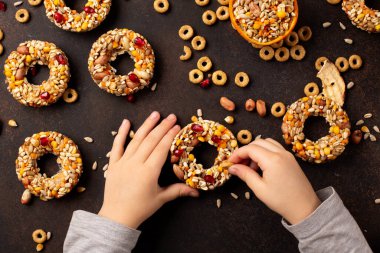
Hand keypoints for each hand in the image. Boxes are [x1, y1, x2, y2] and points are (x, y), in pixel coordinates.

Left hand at [98, 112, 198, 228]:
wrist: (116, 216)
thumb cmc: (140, 208)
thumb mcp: (161, 199)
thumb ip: (178, 191)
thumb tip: (197, 192)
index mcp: (149, 172)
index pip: (161, 148)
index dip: (170, 136)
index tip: (177, 126)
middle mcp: (136, 164)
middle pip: (150, 140)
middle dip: (162, 127)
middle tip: (171, 116)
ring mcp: (123, 162)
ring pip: (136, 140)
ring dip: (146, 126)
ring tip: (155, 114)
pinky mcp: (113, 164)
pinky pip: (117, 146)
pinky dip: (121, 133)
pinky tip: (126, 122)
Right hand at [228, 138, 320, 224]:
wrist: (305, 208)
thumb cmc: (282, 200)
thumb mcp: (259, 188)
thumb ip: (245, 174)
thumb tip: (232, 167)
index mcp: (272, 160)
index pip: (250, 149)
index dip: (237, 154)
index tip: (230, 162)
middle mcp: (281, 153)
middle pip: (258, 142)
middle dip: (245, 151)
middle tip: (238, 164)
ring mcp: (287, 155)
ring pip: (267, 143)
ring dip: (255, 150)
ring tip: (250, 166)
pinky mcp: (290, 159)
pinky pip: (274, 148)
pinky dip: (265, 152)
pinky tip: (261, 166)